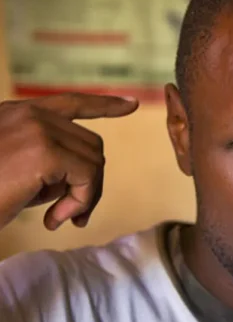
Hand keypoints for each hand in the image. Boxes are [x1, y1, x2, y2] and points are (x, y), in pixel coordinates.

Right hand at [0, 93, 137, 230]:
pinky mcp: (44, 151)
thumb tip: (81, 178)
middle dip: (88, 181)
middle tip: (70, 213)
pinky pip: (88, 176)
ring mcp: (37, 129)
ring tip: (58, 217)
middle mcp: (29, 115)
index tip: (131, 105)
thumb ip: (46, 164)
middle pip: (91, 144)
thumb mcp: (12, 172)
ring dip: (84, 195)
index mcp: (18, 114)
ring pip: (94, 160)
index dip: (104, 105)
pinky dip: (82, 201)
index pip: (71, 102)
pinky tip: (57, 219)